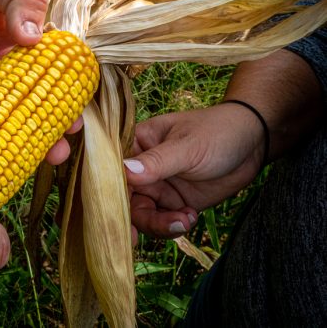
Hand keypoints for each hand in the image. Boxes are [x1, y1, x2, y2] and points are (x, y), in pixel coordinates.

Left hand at [0, 0, 79, 162]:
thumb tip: (37, 38)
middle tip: (58, 151)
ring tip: (13, 140)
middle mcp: (1, 78)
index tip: (76, 119)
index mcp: (21, 52)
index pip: (51, 82)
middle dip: (47, 137)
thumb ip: (21, 1)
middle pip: (30, 114)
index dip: (66, 103)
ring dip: (9, 141)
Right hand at [124, 103, 264, 241]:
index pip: (113, 173)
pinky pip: (163, 222)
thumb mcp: (187, 146)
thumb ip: (157, 162)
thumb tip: (125, 171)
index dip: (110, 196)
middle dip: (139, 219)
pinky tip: (192, 216)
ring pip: (143, 215)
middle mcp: (140, 169)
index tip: (115, 220)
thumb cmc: (217, 131)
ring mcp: (157, 187)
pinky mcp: (174, 202)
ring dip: (160, 224)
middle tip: (155, 232)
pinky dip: (174, 225)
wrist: (253, 142)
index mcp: (135, 145)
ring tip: (186, 219)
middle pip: (125, 200)